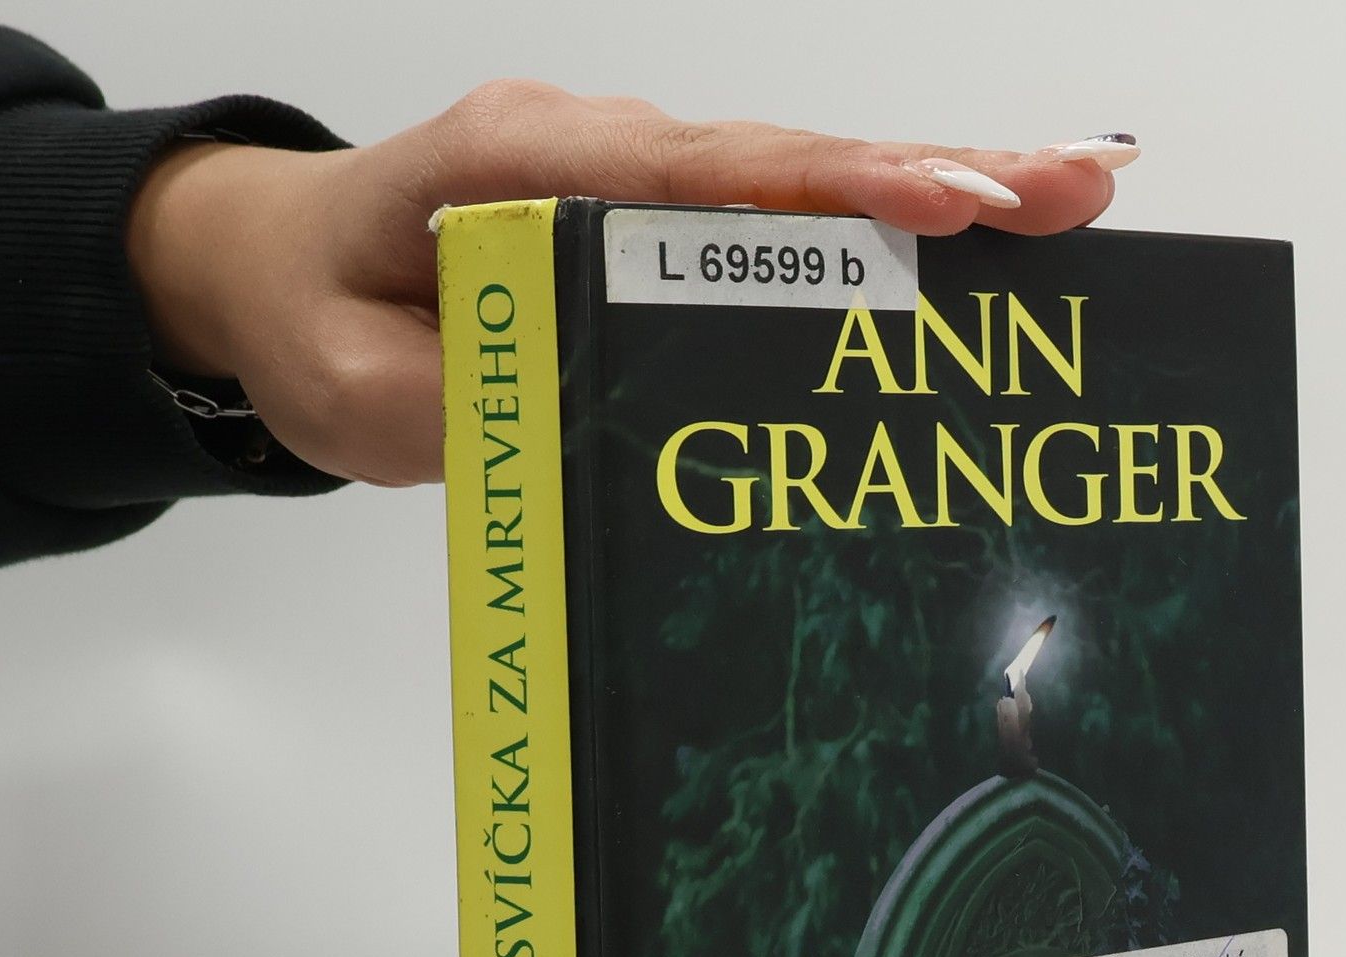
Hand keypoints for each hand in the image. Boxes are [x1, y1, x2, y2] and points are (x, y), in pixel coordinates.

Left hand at [125, 86, 1135, 486]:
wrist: (279, 270)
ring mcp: (629, 173)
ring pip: (797, 179)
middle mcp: (592, 147)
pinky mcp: (651, 214)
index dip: (829, 196)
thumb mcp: (360, 396)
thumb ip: (475, 406)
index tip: (940, 209)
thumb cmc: (319, 322)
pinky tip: (974, 231)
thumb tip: (601, 419)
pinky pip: (774, 213)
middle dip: (930, 176)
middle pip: (781, 160)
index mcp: (517, 166)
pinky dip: (877, 221)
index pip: (697, 180)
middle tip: (1066, 192)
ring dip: (932, 189)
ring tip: (1066, 199)